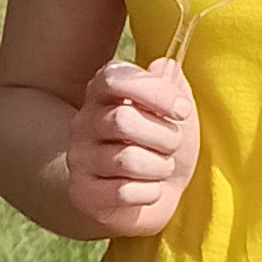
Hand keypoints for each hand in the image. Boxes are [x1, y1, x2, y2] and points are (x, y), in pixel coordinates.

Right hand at [64, 56, 197, 237]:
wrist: (152, 195)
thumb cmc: (162, 147)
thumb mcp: (175, 111)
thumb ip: (172, 83)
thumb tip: (165, 65)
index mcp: (102, 92)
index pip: (115, 79)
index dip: (155, 92)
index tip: (182, 110)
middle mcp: (83, 122)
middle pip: (123, 120)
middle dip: (164, 136)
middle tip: (173, 145)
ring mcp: (79, 158)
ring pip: (127, 159)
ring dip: (160, 167)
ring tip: (161, 168)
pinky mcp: (82, 193)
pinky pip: (123, 192)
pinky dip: (149, 193)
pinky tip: (148, 190)